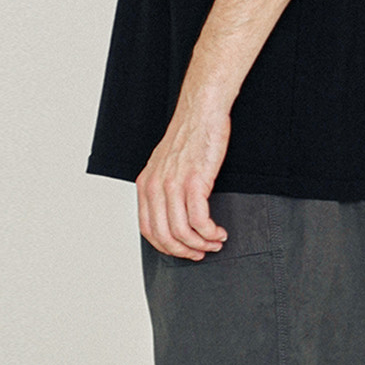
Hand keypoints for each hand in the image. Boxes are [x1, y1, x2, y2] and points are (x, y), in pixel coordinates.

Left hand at [136, 96, 230, 259]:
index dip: (166, 247)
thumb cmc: (189, 135)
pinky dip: (210, 232)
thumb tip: (173, 213)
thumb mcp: (165, 164)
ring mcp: (173, 184)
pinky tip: (219, 231)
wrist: (201, 111)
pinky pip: (199, 220)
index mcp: (145, 184)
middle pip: (163, 235)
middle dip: (184, 251)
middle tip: (201, 253)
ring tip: (215, 242)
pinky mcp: (194, 181)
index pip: (148, 229)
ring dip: (201, 244)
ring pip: (182, 232)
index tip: (182, 250)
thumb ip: (163, 187)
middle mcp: (155, 186)